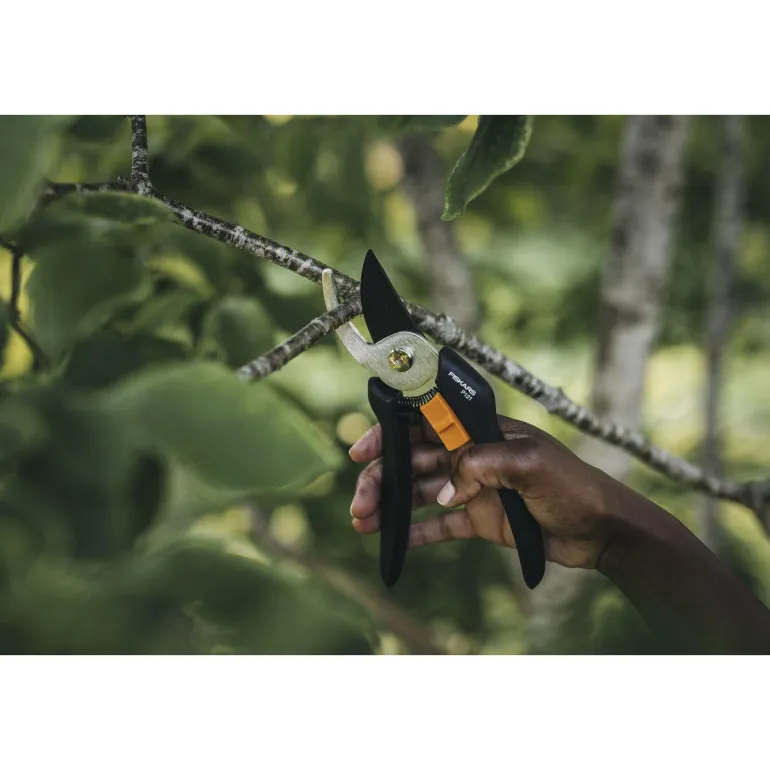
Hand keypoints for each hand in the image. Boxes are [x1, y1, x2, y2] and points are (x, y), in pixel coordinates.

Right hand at [349, 416, 626, 569]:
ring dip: (390, 506)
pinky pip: (438, 525)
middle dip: (383, 478)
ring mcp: (473, 488)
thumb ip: (482, 466)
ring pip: (420, 494)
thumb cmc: (573, 486)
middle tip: (360, 503)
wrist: (600, 529)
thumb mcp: (530, 465)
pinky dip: (414, 532)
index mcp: (481, 432)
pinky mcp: (479, 519)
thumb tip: (446, 491)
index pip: (425, 423)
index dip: (390, 434)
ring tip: (364, 523)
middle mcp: (471, 456)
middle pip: (413, 462)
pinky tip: (391, 542)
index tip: (363, 450)